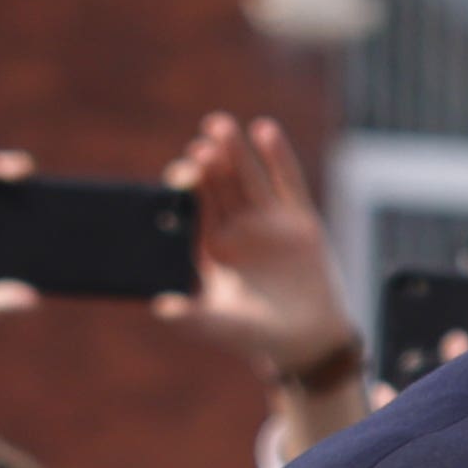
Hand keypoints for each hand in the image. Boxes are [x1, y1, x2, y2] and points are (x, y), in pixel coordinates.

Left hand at [156, 114, 356, 382]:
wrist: (306, 342)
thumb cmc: (257, 336)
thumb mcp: (222, 327)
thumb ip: (193, 318)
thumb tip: (160, 308)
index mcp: (212, 246)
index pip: (197, 208)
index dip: (190, 188)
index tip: (182, 171)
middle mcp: (237, 227)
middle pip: (220, 185)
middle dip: (210, 162)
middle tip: (201, 140)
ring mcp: (268, 220)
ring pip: (249, 177)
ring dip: (236, 151)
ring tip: (221, 125)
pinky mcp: (300, 219)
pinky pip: (287, 182)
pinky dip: (277, 157)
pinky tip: (265, 132)